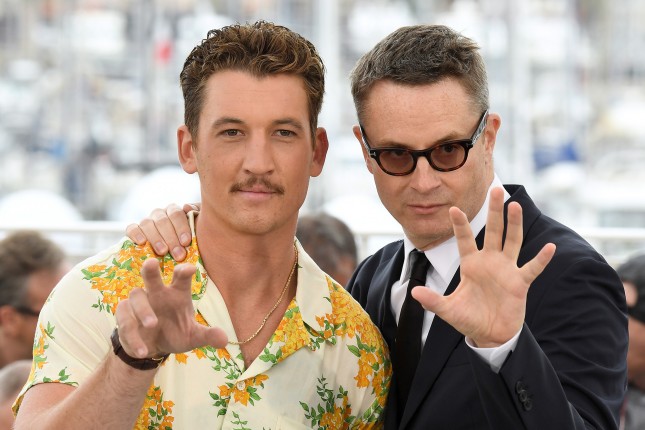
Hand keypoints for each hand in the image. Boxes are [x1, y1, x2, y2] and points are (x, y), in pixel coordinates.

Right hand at [115, 258, 226, 357]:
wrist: (154, 349)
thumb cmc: (177, 334)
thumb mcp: (194, 337)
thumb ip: (207, 336)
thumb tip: (224, 340)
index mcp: (178, 293)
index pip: (181, 277)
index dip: (185, 271)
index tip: (189, 268)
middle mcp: (158, 293)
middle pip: (152, 276)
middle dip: (151, 269)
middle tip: (151, 263)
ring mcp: (140, 302)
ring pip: (136, 296)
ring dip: (143, 309)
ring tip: (152, 325)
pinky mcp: (125, 315)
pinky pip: (124, 320)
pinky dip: (132, 335)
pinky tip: (142, 350)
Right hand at [126, 203, 200, 260]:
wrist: (172, 258)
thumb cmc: (186, 244)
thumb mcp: (197, 231)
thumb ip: (196, 215)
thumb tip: (187, 206)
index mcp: (174, 212)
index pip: (176, 214)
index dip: (181, 227)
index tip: (186, 242)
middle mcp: (159, 214)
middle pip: (162, 221)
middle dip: (171, 238)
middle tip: (179, 255)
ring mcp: (146, 222)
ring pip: (147, 223)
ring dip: (156, 238)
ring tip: (163, 252)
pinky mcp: (133, 231)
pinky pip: (131, 228)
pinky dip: (136, 234)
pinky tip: (142, 243)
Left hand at [411, 187, 555, 346]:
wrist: (490, 334)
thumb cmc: (469, 318)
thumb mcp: (448, 310)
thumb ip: (433, 300)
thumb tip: (414, 292)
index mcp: (471, 264)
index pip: (464, 240)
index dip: (459, 225)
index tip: (453, 209)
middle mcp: (489, 262)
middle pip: (493, 231)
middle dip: (494, 211)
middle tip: (495, 189)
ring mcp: (506, 270)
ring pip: (512, 241)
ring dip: (515, 224)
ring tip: (515, 205)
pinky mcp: (519, 283)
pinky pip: (532, 268)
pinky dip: (541, 259)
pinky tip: (549, 247)